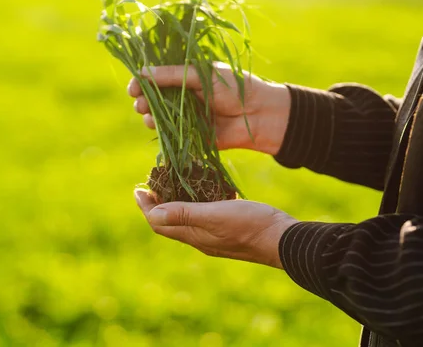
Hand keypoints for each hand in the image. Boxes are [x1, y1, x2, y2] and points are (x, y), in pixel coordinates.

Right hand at [127, 63, 290, 155]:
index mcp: (185, 77)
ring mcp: (184, 117)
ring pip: (156, 117)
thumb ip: (172, 75)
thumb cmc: (235, 88)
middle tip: (139, 102)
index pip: (155, 78)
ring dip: (148, 116)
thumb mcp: (201, 75)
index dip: (141, 82)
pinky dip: (159, 131)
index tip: (133, 87)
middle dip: (141, 100)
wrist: (258, 115)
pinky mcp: (189, 136)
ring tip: (148, 114)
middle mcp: (182, 96)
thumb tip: (141, 72)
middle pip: (151, 98)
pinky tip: (156, 126)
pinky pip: (168, 134)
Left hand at [134, 189, 298, 267]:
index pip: (159, 223)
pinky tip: (206, 187)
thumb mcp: (214, 215)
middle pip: (170, 221)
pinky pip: (205, 215)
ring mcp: (215, 235)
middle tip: (153, 184)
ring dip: (177, 201)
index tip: (138, 190)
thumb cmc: (249, 225)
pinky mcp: (228, 228)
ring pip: (188, 218)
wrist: (283, 239)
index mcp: (193, 235)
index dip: (146, 207)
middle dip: (158, 204)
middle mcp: (200, 238)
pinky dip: (199, 201)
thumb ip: (184, 214)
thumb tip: (153, 213)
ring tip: (174, 182)